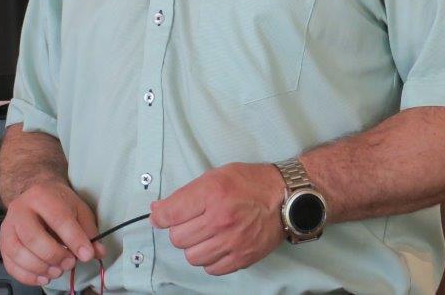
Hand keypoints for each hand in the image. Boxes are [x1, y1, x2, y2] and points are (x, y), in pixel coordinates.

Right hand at [0, 179, 105, 286]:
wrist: (34, 196)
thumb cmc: (57, 203)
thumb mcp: (78, 209)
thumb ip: (88, 231)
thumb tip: (96, 251)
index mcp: (41, 196)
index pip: (58, 219)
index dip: (74, 239)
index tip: (87, 254)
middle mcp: (20, 210)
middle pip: (33, 237)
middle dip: (54, 255)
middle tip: (70, 263)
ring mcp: (8, 227)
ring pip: (18, 252)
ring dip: (40, 268)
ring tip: (58, 271)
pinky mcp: (3, 244)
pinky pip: (10, 265)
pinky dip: (28, 276)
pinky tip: (44, 277)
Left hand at [150, 163, 284, 275]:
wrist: (285, 197)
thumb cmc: (251, 183)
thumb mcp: (217, 175)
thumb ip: (187, 193)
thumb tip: (159, 211)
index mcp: (212, 193)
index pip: (170, 213)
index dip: (160, 216)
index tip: (160, 216)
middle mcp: (220, 219)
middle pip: (178, 238)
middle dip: (179, 230)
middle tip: (191, 222)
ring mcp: (231, 241)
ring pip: (192, 257)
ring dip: (194, 246)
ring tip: (206, 235)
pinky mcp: (242, 258)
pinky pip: (211, 269)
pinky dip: (210, 260)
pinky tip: (217, 246)